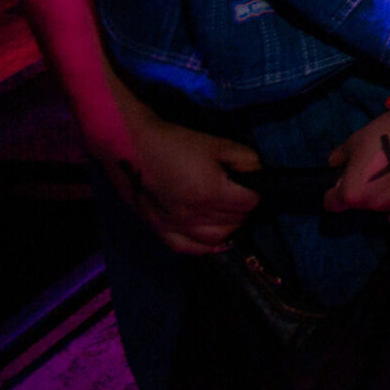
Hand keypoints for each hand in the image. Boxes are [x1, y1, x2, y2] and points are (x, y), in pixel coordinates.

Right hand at [102, 117, 259, 253]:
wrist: (130, 146)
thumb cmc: (176, 141)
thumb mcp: (218, 144)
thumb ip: (246, 159)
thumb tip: (259, 175)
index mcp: (211, 192)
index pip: (248, 203)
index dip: (255, 192)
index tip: (253, 184)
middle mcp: (194, 215)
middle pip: (234, 222)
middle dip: (243, 209)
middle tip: (242, 196)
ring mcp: (174, 225)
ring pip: (215, 239)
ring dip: (228, 228)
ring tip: (229, 214)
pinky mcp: (158, 228)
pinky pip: (186, 248)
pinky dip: (204, 246)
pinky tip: (213, 239)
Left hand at [326, 110, 389, 222]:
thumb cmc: (382, 132)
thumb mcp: (353, 141)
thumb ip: (338, 158)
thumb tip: (336, 166)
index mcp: (351, 193)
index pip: (331, 203)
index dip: (334, 192)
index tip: (345, 179)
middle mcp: (371, 205)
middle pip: (358, 204)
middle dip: (361, 191)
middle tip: (372, 171)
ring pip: (379, 207)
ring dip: (380, 196)